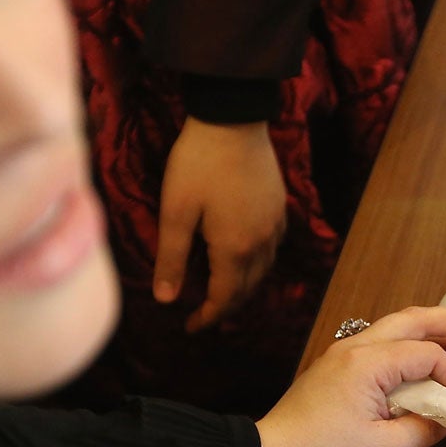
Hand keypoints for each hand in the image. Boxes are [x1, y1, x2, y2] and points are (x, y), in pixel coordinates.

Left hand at [154, 118, 286, 331]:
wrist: (233, 118)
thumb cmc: (198, 163)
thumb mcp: (176, 211)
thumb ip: (171, 258)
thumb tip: (166, 300)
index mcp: (235, 248)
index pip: (225, 299)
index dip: (207, 317)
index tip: (190, 327)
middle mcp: (262, 242)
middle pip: (247, 289)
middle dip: (225, 306)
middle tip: (203, 314)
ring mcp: (275, 223)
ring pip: (263, 270)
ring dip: (243, 287)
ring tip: (221, 290)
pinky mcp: (279, 205)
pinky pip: (272, 248)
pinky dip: (257, 263)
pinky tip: (243, 255)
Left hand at [255, 306, 445, 446]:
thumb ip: (426, 430)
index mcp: (368, 363)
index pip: (430, 357)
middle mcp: (356, 346)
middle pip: (415, 319)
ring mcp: (343, 353)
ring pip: (397, 325)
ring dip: (435, 326)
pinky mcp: (337, 367)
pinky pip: (383, 341)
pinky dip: (412, 341)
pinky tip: (429, 352)